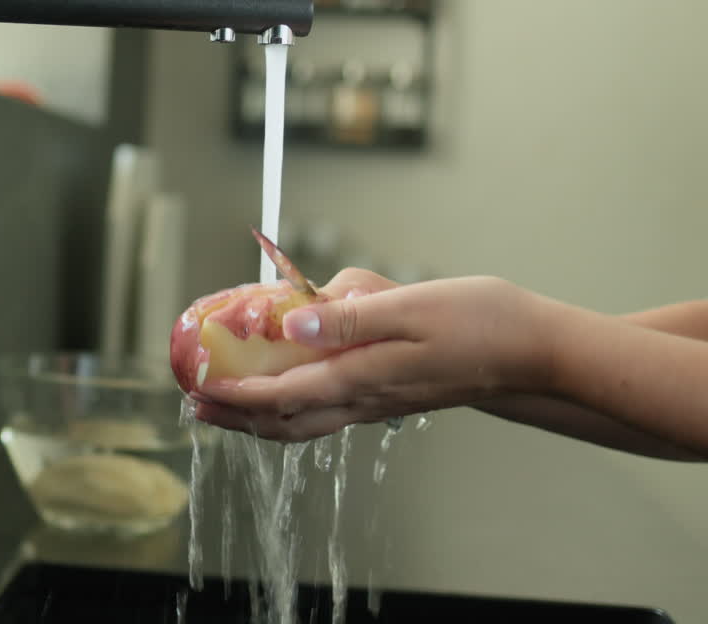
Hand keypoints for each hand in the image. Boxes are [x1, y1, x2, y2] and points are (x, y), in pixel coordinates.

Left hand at [194, 272, 553, 441]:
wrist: (532, 352)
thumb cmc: (479, 322)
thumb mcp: (410, 307)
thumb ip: (348, 315)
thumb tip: (289, 320)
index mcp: (361, 379)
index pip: (281, 396)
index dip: (235, 395)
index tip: (200, 387)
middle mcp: (363, 399)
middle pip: (283, 422)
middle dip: (235, 416)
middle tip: (196, 402)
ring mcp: (376, 402)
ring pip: (303, 422)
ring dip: (258, 415)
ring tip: (225, 402)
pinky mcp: (388, 395)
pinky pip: (326, 410)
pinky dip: (291, 403)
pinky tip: (284, 384)